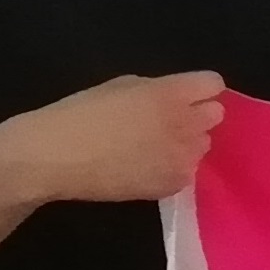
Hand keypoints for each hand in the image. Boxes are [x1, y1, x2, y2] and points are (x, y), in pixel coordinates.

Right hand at [7, 73, 224, 204]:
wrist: (55, 158)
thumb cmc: (81, 114)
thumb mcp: (122, 86)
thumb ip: (158, 90)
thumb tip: (175, 99)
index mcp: (172, 94)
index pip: (214, 84)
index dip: (197, 89)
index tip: (181, 96)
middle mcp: (186, 125)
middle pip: (215, 115)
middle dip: (195, 116)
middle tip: (165, 123)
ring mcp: (183, 158)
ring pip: (202, 145)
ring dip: (185, 143)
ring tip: (150, 148)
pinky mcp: (174, 184)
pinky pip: (187, 171)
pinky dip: (172, 169)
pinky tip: (143, 168)